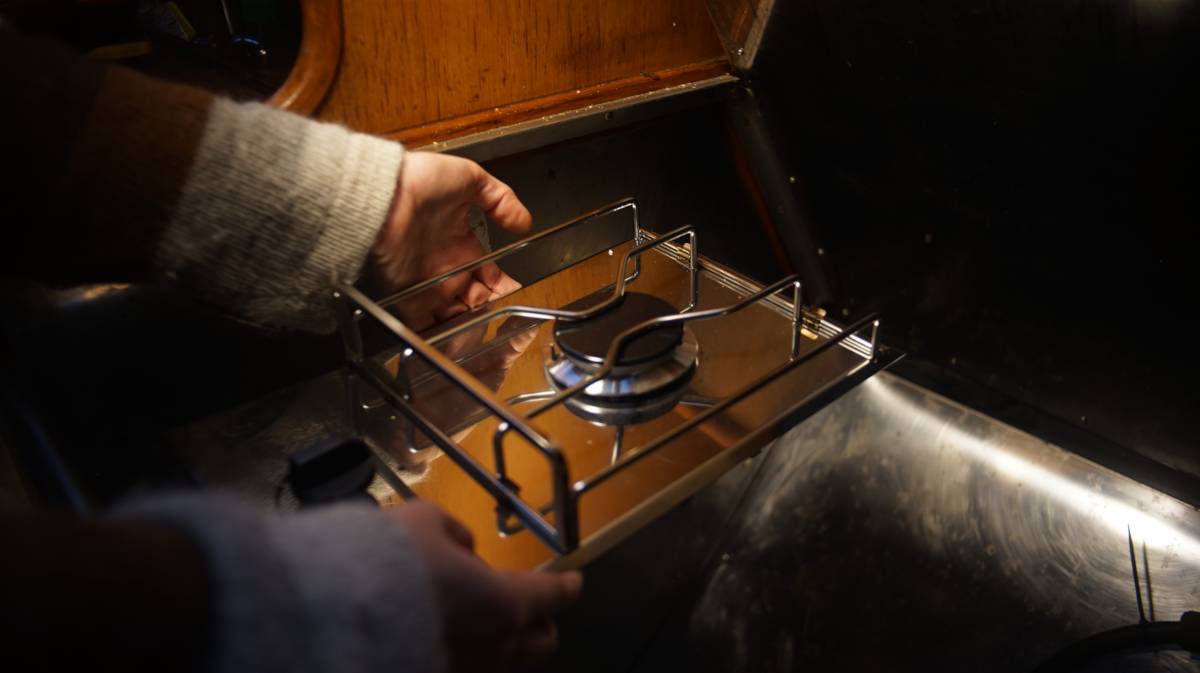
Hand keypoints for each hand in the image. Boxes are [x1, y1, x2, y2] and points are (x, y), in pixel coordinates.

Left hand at [369, 152, 532, 329]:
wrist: (381, 195)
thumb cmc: (420, 181)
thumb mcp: (470, 179)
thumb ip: (501, 199)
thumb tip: (525, 221)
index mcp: (462, 245)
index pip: (489, 275)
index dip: (503, 287)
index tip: (515, 294)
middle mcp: (447, 268)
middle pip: (474, 301)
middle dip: (489, 311)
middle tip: (501, 316)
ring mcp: (428, 285)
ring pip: (454, 316)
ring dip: (468, 326)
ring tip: (484, 330)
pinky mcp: (409, 299)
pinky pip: (424, 326)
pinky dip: (438, 338)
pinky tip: (456, 342)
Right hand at [388, 502, 582, 672]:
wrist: (335, 613)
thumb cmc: (386, 562)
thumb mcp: (426, 521)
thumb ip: (455, 533)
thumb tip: (462, 545)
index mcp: (503, 603)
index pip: (552, 595)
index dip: (566, 585)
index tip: (573, 581)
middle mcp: (493, 648)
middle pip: (541, 643)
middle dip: (540, 622)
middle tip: (528, 606)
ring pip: (500, 662)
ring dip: (497, 641)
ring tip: (474, 620)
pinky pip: (464, 668)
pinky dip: (463, 653)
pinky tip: (441, 636)